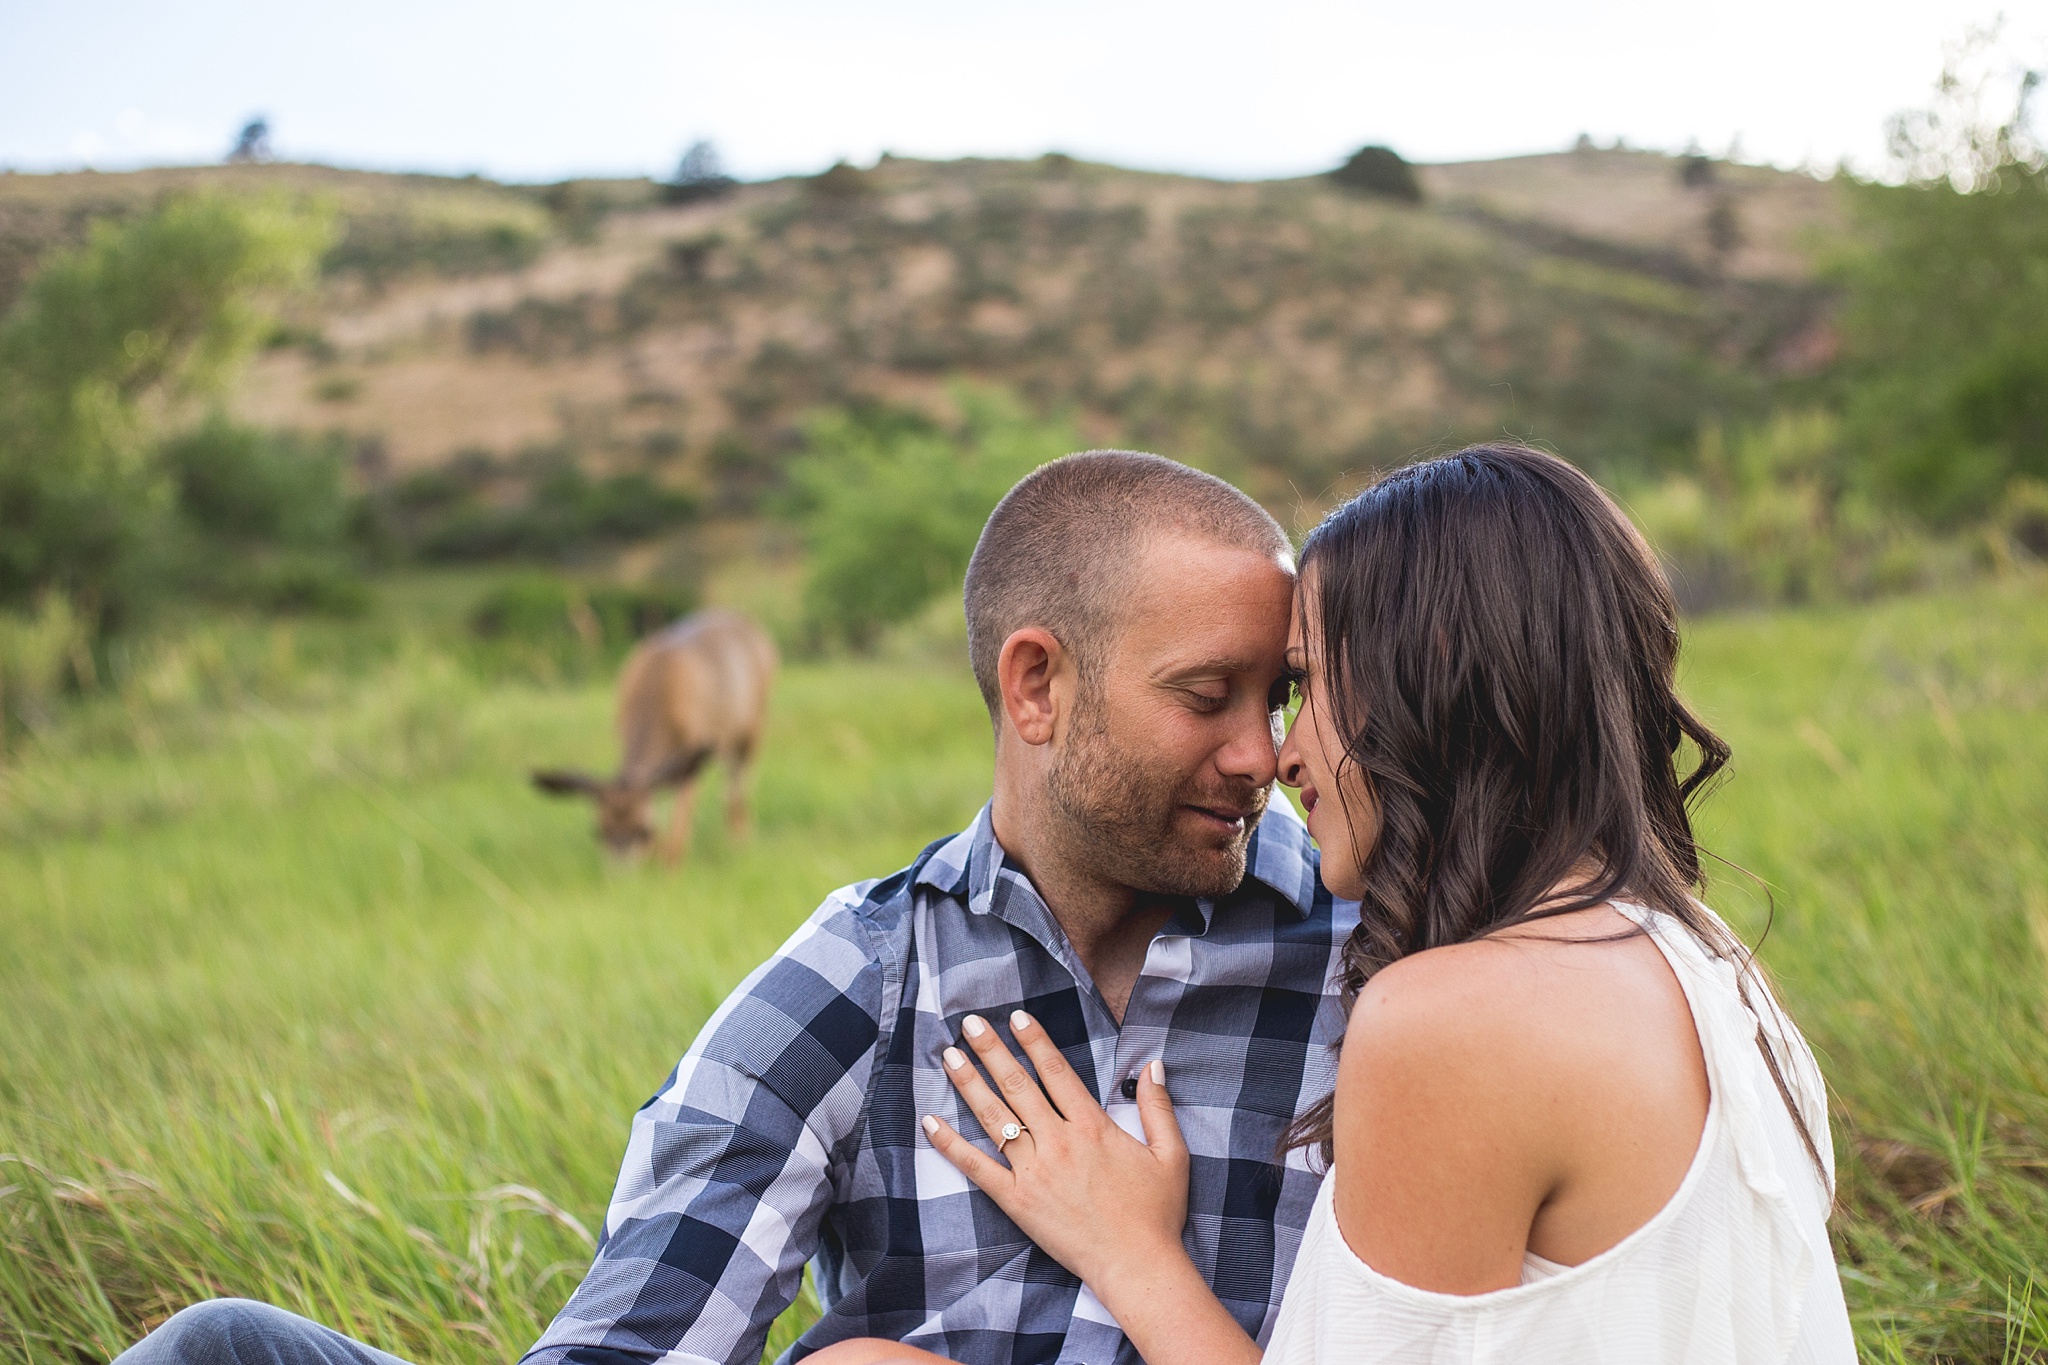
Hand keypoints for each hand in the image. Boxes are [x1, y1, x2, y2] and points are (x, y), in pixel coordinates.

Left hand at [922, 1010, 1190, 1293]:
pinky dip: (952, 1145)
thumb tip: (1152, 1065)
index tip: (1016, 1017)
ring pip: (994, 1118)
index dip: (1034, 1042)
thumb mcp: (1170, 1154)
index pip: (1056, 1071)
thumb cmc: (1156, 1213)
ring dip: (969, 1084)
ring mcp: (1034, 1171)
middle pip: (1018, 1086)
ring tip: (949, 1057)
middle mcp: (1058, 1141)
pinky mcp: (1017, 1201)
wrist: (1137, 1265)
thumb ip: (1158, 1107)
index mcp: (1092, 1126)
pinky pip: (978, 1167)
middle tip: (969, 1024)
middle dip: (991, 1050)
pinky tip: (931, 1123)